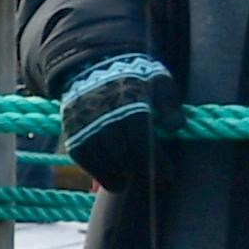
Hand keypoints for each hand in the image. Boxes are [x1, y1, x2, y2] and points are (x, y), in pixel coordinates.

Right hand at [58, 51, 178, 200]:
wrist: (94, 64)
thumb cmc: (136, 77)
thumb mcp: (160, 81)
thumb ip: (170, 105)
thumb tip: (176, 128)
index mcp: (132, 104)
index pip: (143, 141)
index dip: (156, 162)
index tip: (166, 176)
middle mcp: (106, 116)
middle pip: (121, 154)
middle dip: (137, 172)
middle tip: (150, 183)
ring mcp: (86, 123)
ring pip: (99, 159)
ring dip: (113, 176)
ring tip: (125, 183)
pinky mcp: (72, 130)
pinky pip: (81, 156)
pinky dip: (94, 170)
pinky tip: (106, 177)